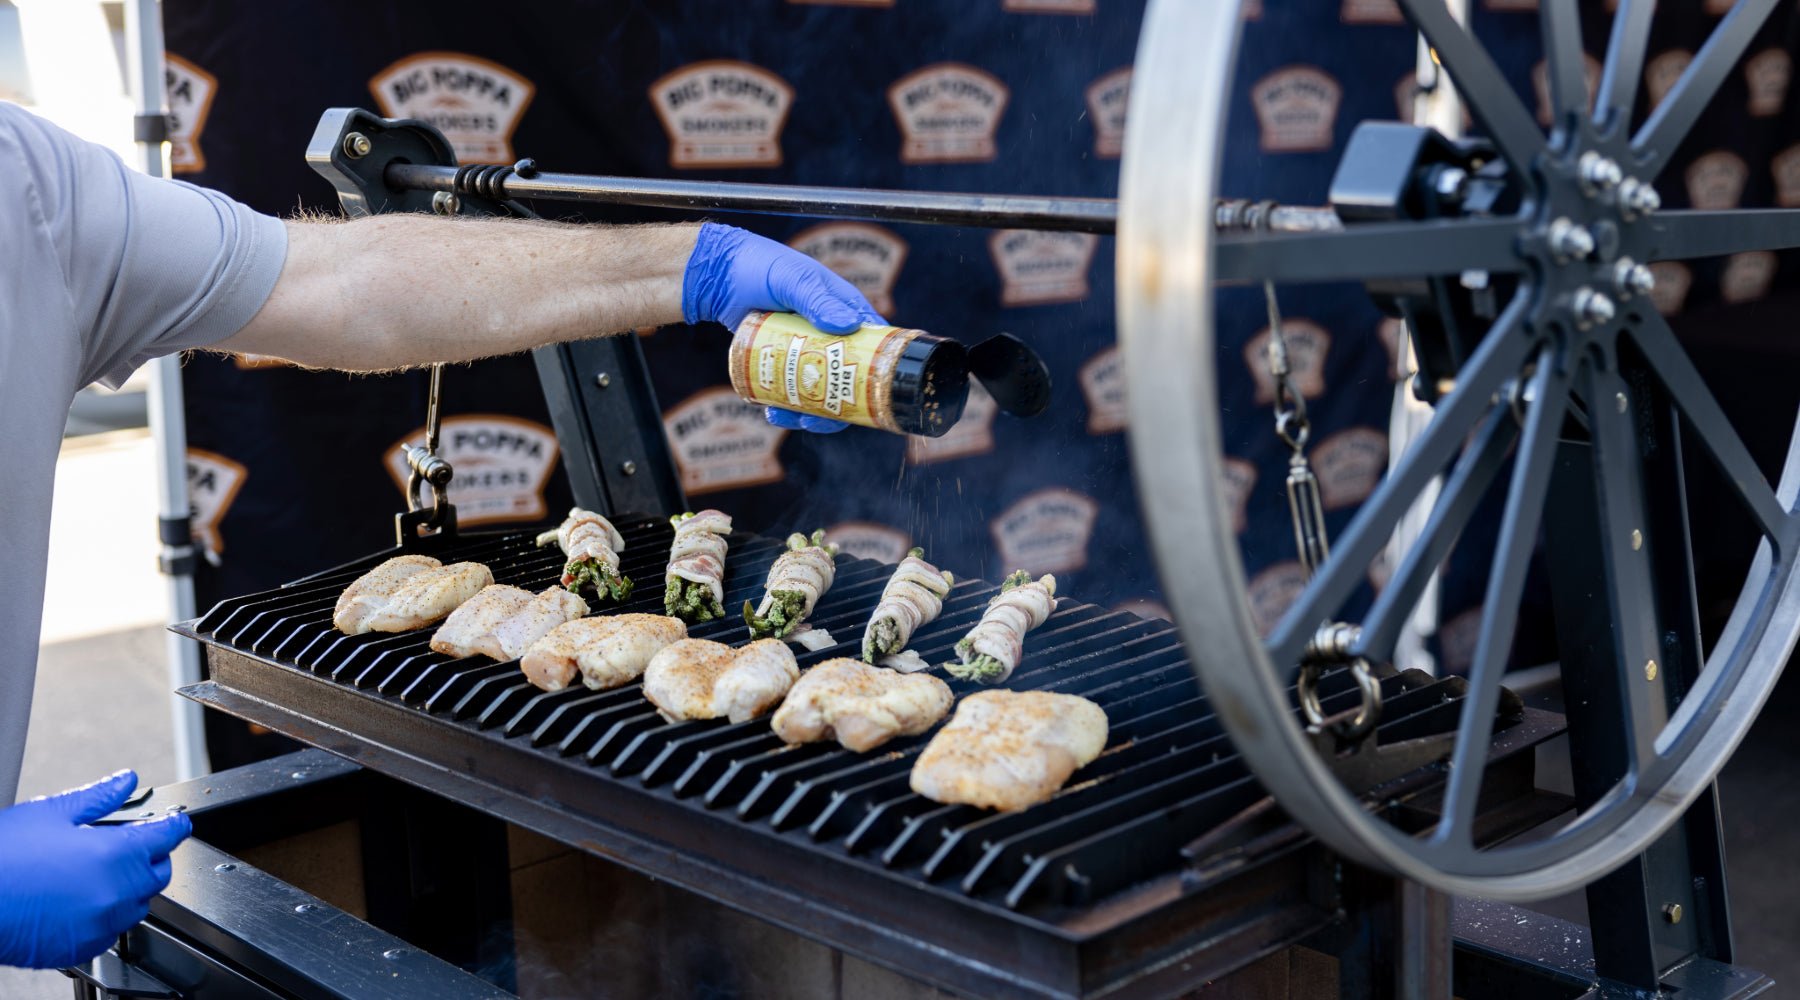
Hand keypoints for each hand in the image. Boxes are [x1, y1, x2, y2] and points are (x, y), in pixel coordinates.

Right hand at [0, 771, 191, 968]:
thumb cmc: (2, 856)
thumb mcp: (52, 813)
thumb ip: (99, 797)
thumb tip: (127, 780)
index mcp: (116, 854)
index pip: (168, 836)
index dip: (172, 824)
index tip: (174, 822)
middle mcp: (116, 892)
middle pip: (158, 872)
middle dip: (149, 856)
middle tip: (125, 844)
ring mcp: (101, 923)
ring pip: (138, 904)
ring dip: (129, 887)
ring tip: (94, 872)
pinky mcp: (84, 947)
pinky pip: (112, 930)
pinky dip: (106, 915)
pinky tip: (79, 899)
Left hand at [683, 222, 885, 432]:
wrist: (720, 276)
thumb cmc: (762, 267)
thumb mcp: (792, 280)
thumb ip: (817, 300)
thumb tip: (847, 326)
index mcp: (845, 310)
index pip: (873, 345)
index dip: (875, 373)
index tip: (866, 398)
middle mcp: (830, 334)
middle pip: (846, 378)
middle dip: (835, 405)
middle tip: (814, 420)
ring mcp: (806, 350)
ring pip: (818, 389)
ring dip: (808, 411)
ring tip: (786, 418)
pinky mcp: (783, 360)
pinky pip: (791, 388)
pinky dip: (786, 404)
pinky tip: (772, 411)